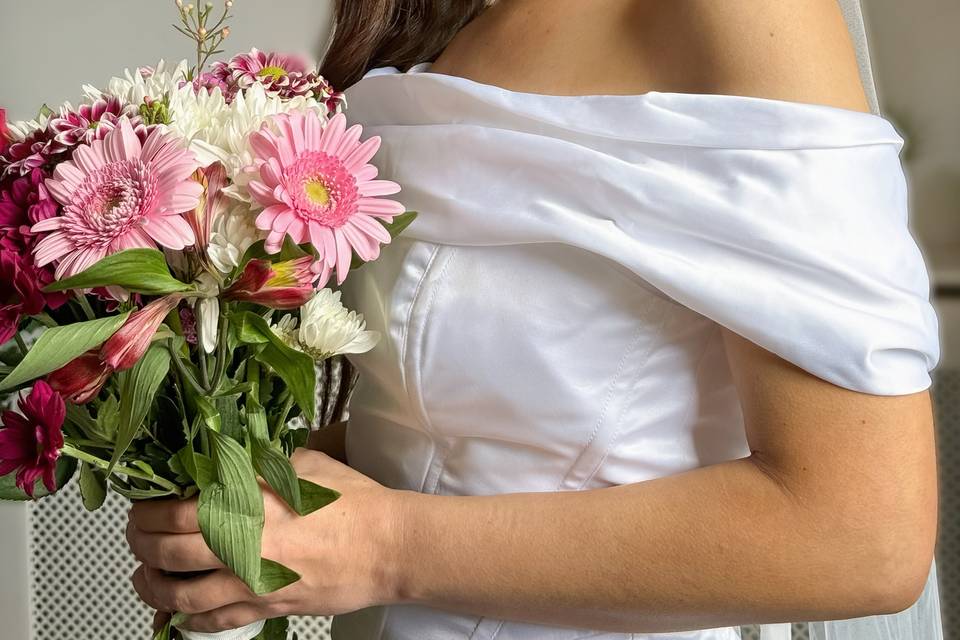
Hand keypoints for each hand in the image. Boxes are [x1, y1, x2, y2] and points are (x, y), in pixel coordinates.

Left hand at [126, 448, 403, 632]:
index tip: (145, 505)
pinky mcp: (267, 606)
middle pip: (165, 553)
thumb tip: (225, 458)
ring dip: (152, 587)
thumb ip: (257, 463)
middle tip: (137, 536)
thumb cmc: (353, 502)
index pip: (173, 511)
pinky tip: (181, 614)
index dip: (148, 510)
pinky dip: (188, 621)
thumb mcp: (302, 464)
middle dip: (140, 544)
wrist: (387, 546)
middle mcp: (240, 545)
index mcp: (246, 503)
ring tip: (145, 578)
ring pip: (180, 595)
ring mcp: (251, 582)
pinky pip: (214, 623)